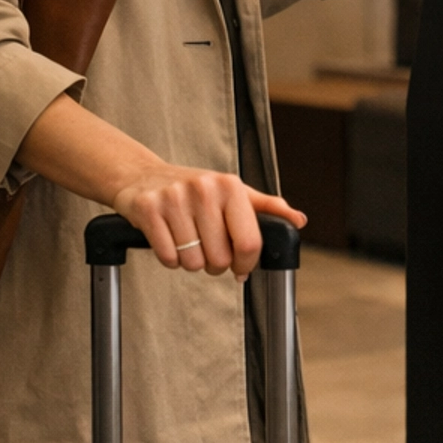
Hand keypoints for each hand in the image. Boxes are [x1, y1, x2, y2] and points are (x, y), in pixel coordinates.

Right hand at [112, 159, 305, 279]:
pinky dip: (169, 258)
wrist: (143, 176)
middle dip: (215, 264)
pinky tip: (169, 238)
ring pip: (192, 262)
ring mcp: (174, 198)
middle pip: (219, 259)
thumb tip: (299, 221)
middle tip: (207, 248)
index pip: (249, 244)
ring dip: (190, 261)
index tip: (240, 266)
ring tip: (186, 240)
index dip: (246, 264)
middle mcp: (203, 188)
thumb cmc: (194, 189)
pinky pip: (168, 258)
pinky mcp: (147, 209)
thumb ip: (267, 208)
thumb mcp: (234, 192)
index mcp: (230, 186)